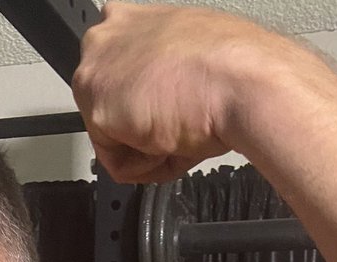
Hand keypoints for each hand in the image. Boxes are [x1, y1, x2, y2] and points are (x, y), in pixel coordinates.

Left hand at [71, 2, 293, 182]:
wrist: (241, 83)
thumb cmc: (229, 69)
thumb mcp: (187, 58)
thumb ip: (159, 71)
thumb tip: (157, 103)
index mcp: (127, 19)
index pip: (118, 80)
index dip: (145, 105)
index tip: (168, 108)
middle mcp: (103, 38)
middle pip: (110, 110)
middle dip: (140, 130)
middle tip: (176, 124)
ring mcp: (95, 73)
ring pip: (112, 139)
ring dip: (146, 150)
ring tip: (177, 132)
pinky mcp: (96, 110)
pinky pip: (118, 164)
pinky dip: (146, 167)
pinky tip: (170, 143)